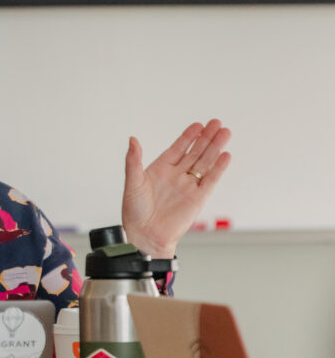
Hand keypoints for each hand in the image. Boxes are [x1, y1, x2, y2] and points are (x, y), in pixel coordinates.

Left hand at [121, 119, 231, 257]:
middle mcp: (177, 175)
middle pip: (195, 152)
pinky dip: (219, 168)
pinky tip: (225, 155)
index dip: (188, 136)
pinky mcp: (198, 198)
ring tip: (225, 132)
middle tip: (216, 123)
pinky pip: (211, 180)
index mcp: (160, 169)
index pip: (178, 148)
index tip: (198, 124)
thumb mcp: (132, 181)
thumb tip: (132, 139)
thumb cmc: (135, 211)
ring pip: (205, 162)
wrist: (145, 235)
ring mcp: (189, 185)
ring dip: (215, 148)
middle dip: (206, 137)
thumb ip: (134, 160)